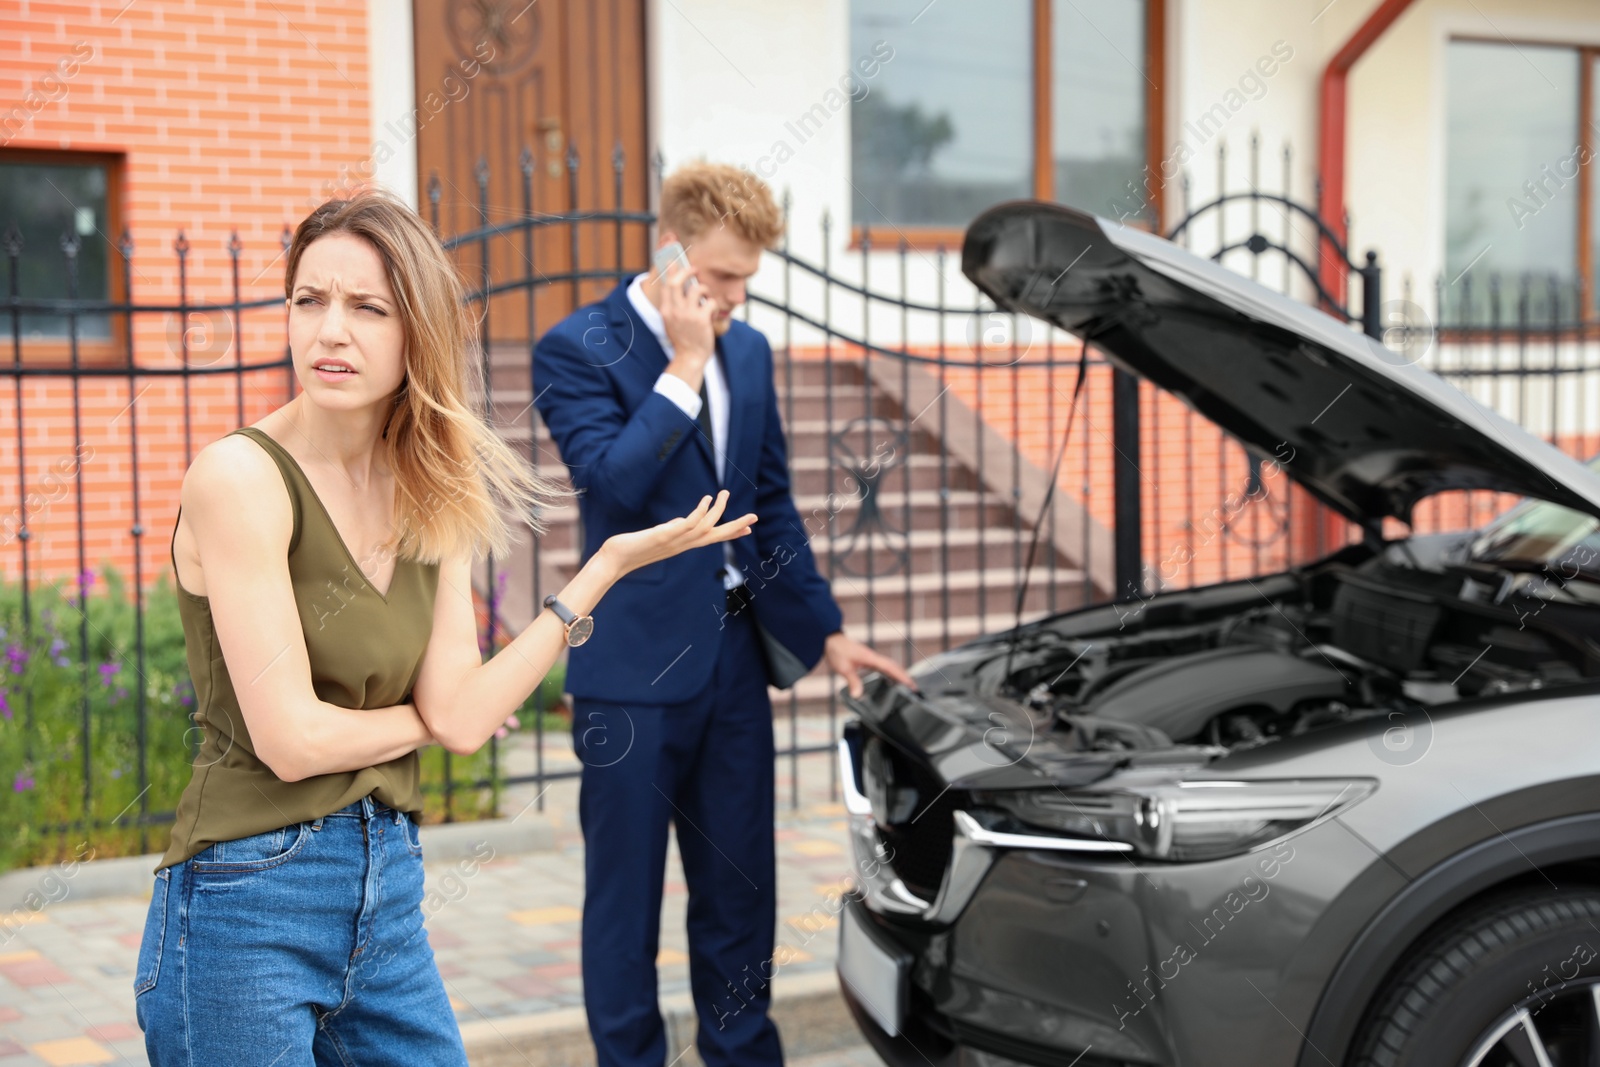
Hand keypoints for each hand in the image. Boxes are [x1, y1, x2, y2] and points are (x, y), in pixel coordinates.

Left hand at [597, 490, 755, 577]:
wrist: (613, 561)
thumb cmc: (632, 549)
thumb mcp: (658, 536)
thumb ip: (672, 529)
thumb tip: (681, 521)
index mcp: (683, 545)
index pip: (713, 539)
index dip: (732, 533)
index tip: (748, 528)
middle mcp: (683, 545)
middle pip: (716, 536)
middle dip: (736, 527)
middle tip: (754, 517)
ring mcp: (674, 541)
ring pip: (705, 528)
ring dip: (717, 511)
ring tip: (725, 493)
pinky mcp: (664, 536)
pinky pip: (687, 524)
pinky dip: (699, 512)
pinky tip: (706, 499)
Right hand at [658, 260, 715, 380]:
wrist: (689, 358)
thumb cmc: (684, 340)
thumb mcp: (672, 323)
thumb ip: (674, 307)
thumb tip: (683, 287)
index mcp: (666, 311)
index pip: (666, 285)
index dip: (671, 271)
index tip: (673, 261)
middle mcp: (674, 310)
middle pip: (677, 281)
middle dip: (686, 271)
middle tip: (695, 268)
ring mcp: (687, 315)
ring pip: (697, 289)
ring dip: (705, 290)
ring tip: (707, 299)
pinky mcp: (701, 319)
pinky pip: (710, 303)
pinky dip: (713, 307)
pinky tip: (712, 315)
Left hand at [824, 631, 918, 697]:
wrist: (830, 639)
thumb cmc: (837, 650)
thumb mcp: (844, 668)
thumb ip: (853, 682)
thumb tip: (858, 696)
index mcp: (871, 658)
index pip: (891, 668)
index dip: (902, 677)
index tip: (911, 685)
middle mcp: (874, 658)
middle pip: (894, 667)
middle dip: (904, 677)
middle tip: (914, 688)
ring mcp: (871, 658)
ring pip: (889, 666)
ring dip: (898, 674)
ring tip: (906, 685)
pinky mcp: (867, 659)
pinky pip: (883, 666)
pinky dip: (890, 672)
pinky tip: (889, 679)